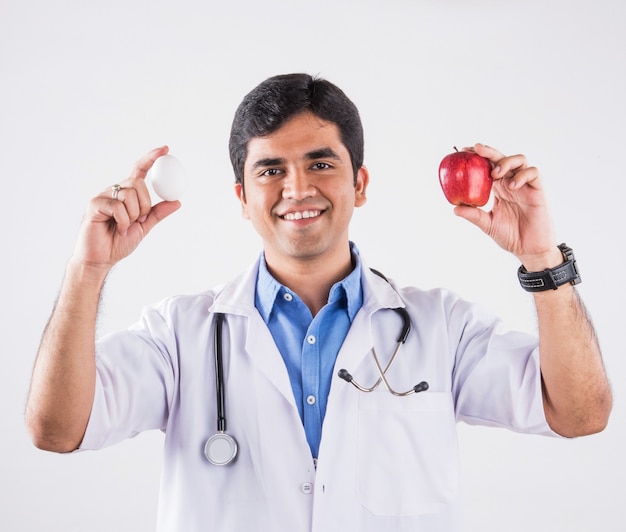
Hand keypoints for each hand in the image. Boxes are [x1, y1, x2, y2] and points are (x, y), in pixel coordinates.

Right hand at [72, 146, 180, 270]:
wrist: (100, 258)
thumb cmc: (118, 242)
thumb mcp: (144, 227)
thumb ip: (158, 213)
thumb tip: (177, 202)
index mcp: (127, 194)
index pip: (139, 170)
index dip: (151, 158)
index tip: (165, 149)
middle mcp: (115, 191)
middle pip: (137, 183)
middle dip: (145, 204)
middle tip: (139, 220)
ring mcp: (104, 196)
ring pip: (129, 195)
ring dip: (133, 215)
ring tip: (124, 227)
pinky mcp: (95, 205)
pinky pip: (117, 207)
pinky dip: (123, 221)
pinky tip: (117, 229)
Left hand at [453, 143, 561, 269]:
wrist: (529, 249)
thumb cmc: (510, 236)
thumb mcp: (488, 224)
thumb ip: (473, 215)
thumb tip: (454, 208)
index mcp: (498, 189)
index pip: (488, 167)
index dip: (478, 157)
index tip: (464, 152)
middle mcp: (511, 183)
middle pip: (501, 159)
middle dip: (489, 152)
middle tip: (476, 149)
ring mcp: (525, 185)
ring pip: (519, 160)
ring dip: (506, 162)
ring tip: (495, 173)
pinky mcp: (537, 190)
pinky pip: (533, 173)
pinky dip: (522, 175)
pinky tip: (511, 186)